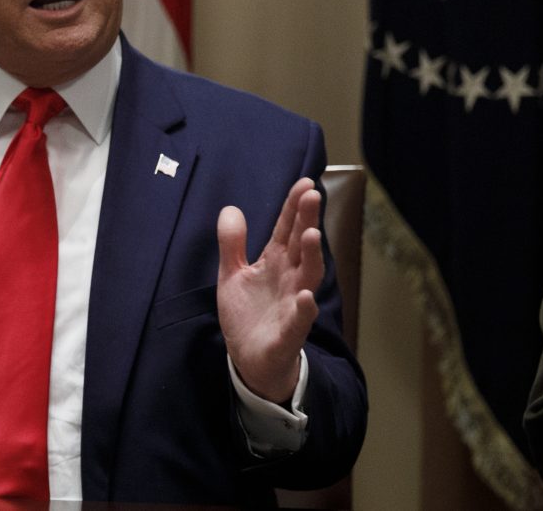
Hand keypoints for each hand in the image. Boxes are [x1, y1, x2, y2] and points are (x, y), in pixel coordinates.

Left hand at [216, 177, 323, 403]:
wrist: (250, 360)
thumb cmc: (247, 315)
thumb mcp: (231, 275)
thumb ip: (232, 243)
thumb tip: (230, 208)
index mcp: (275, 262)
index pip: (287, 228)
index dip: (294, 207)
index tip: (305, 183)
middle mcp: (290, 279)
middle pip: (301, 245)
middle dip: (307, 220)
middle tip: (312, 195)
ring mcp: (292, 305)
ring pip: (307, 277)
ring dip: (312, 256)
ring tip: (312, 234)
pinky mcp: (288, 333)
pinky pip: (299, 321)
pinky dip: (304, 309)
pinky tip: (306, 297)